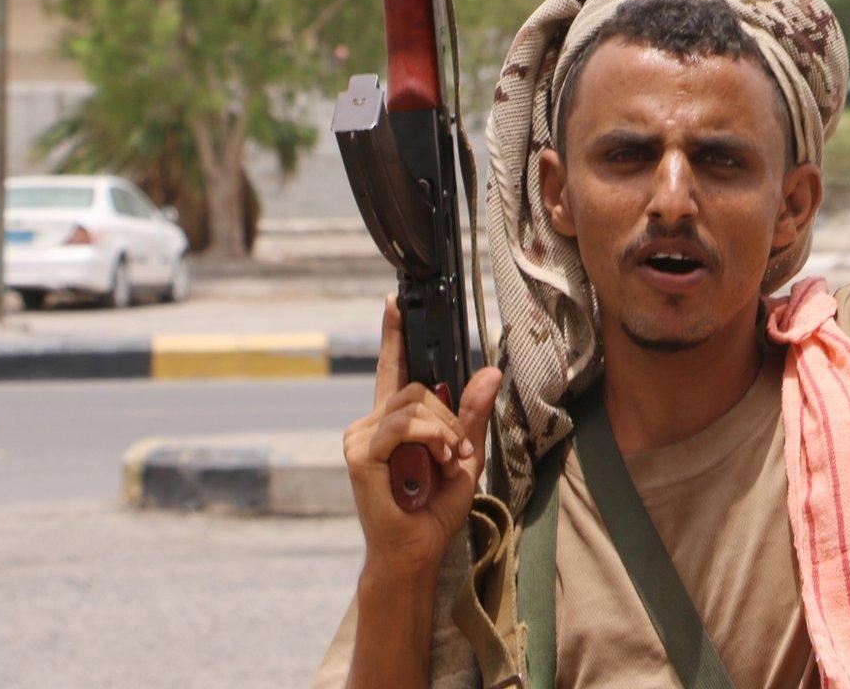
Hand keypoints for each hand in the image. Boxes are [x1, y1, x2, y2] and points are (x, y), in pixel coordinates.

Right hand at [342, 297, 503, 580]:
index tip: (395, 300)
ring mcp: (360, 437)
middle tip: (455, 451)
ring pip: (414, 403)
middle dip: (449, 415)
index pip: (394, 367)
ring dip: (444, 431)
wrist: (417, 548)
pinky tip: (435, 462)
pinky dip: (431, 439)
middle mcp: (372, 423)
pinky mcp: (360, 454)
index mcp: (395, 421)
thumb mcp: (465, 453)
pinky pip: (404, 425)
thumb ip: (473, 413)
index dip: (395, 333)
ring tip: (445, 461)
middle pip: (417, 386)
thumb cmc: (435, 506)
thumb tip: (489, 370)